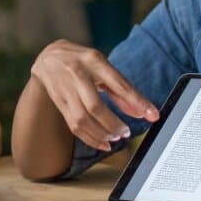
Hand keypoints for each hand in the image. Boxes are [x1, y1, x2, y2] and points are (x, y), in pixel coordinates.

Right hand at [29, 39, 158, 150]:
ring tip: (115, 137)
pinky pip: (73, 126)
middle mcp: (77, 73)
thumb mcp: (102, 65)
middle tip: (126, 132)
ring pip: (82, 119)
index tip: (153, 115)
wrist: (47, 57)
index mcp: (93, 60)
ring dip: (102, 134)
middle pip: (96, 106)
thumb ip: (121, 88)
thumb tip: (141, 111)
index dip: (137, 101)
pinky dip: (90, 138)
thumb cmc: (81, 61)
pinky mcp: (59, 102)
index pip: (118, 84)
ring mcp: (65, 88)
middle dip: (114, 124)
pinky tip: (103, 143)